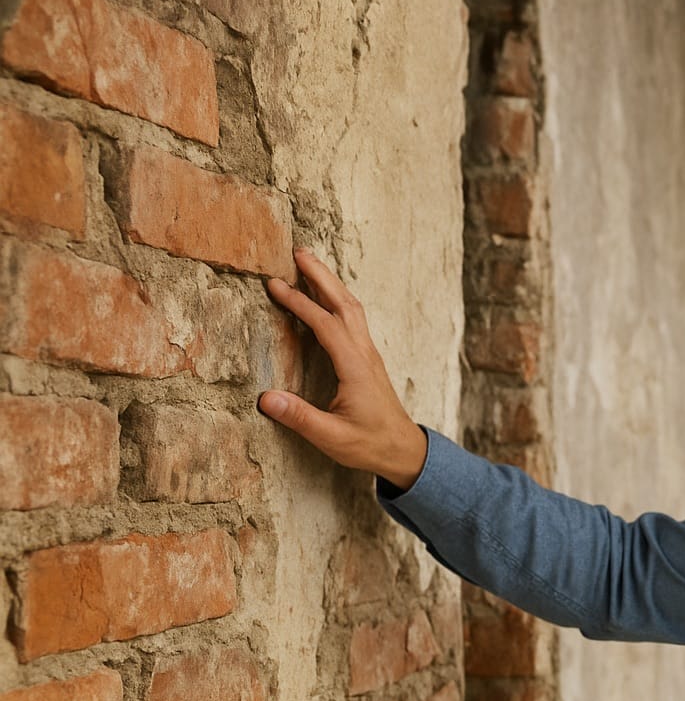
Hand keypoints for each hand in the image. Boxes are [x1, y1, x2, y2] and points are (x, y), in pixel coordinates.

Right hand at [258, 248, 427, 489]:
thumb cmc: (370, 444)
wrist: (403, 449)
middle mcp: (364, 354)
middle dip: (321, 276)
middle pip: (344, 304)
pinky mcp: (368, 359)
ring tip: (309, 263)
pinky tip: (326, 297)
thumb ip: (300, 418)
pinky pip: (353, 319)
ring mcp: (369, 354)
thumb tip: (265, 398)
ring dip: (331, 283)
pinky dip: (337, 300)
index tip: (274, 285)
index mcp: (355, 368)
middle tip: (298, 251)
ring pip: (352, 308)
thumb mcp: (333, 438)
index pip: (325, 325)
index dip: (300, 303)